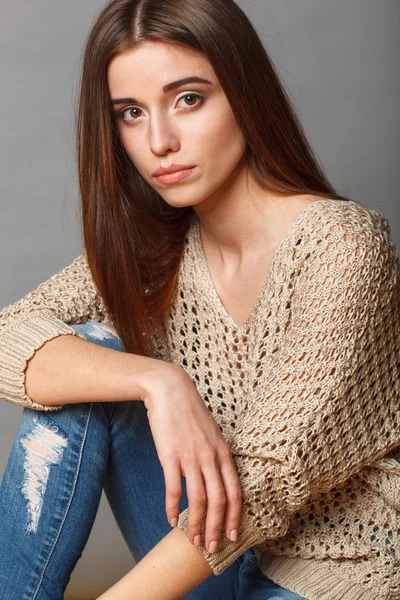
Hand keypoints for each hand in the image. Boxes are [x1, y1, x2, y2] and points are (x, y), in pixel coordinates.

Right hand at [142, 363, 242, 552]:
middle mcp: (210, 457)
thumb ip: (216, 455)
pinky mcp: (170, 456)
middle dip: (215, 528)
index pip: (235, 492)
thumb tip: (218, 478)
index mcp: (223, 452)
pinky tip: (169, 519)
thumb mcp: (212, 432)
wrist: (170, 390)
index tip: (232, 536)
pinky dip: (172, 508)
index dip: (234, 517)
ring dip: (195, 524)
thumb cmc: (190, 412)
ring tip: (191, 540)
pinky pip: (173, 489)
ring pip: (197, 500)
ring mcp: (191, 457)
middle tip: (212, 548)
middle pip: (218, 501)